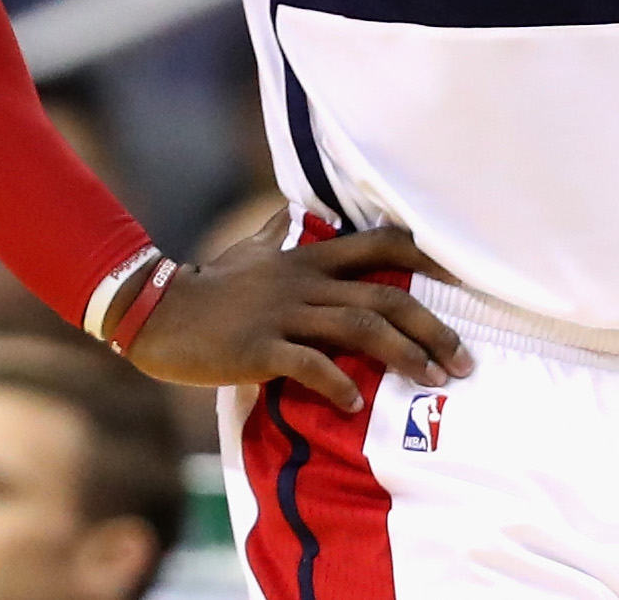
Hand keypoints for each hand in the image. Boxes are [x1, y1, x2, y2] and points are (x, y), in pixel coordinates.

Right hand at [124, 211, 473, 410]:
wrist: (154, 311)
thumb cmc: (208, 285)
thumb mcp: (250, 252)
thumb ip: (279, 234)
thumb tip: (293, 214)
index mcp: (308, 259)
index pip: (380, 246)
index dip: (424, 259)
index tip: (461, 281)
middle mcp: (304, 282)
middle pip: (385, 296)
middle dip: (431, 328)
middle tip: (463, 359)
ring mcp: (283, 314)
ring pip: (359, 328)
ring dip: (404, 356)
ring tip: (434, 380)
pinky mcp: (259, 348)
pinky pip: (309, 365)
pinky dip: (338, 384)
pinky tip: (357, 404)